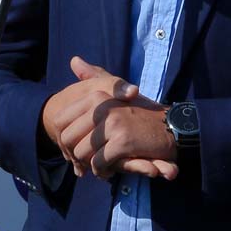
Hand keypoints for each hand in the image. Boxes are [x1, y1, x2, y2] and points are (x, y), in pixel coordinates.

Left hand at [41, 56, 177, 179]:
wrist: (170, 126)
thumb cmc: (141, 111)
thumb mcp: (116, 90)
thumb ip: (94, 76)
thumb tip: (74, 60)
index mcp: (96, 96)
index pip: (60, 121)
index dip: (65, 138)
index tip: (76, 145)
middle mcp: (102, 107)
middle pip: (68, 139)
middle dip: (74, 154)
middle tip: (86, 159)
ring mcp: (112, 124)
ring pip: (81, 153)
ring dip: (88, 164)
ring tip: (99, 164)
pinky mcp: (122, 142)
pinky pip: (98, 163)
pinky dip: (102, 170)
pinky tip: (109, 169)